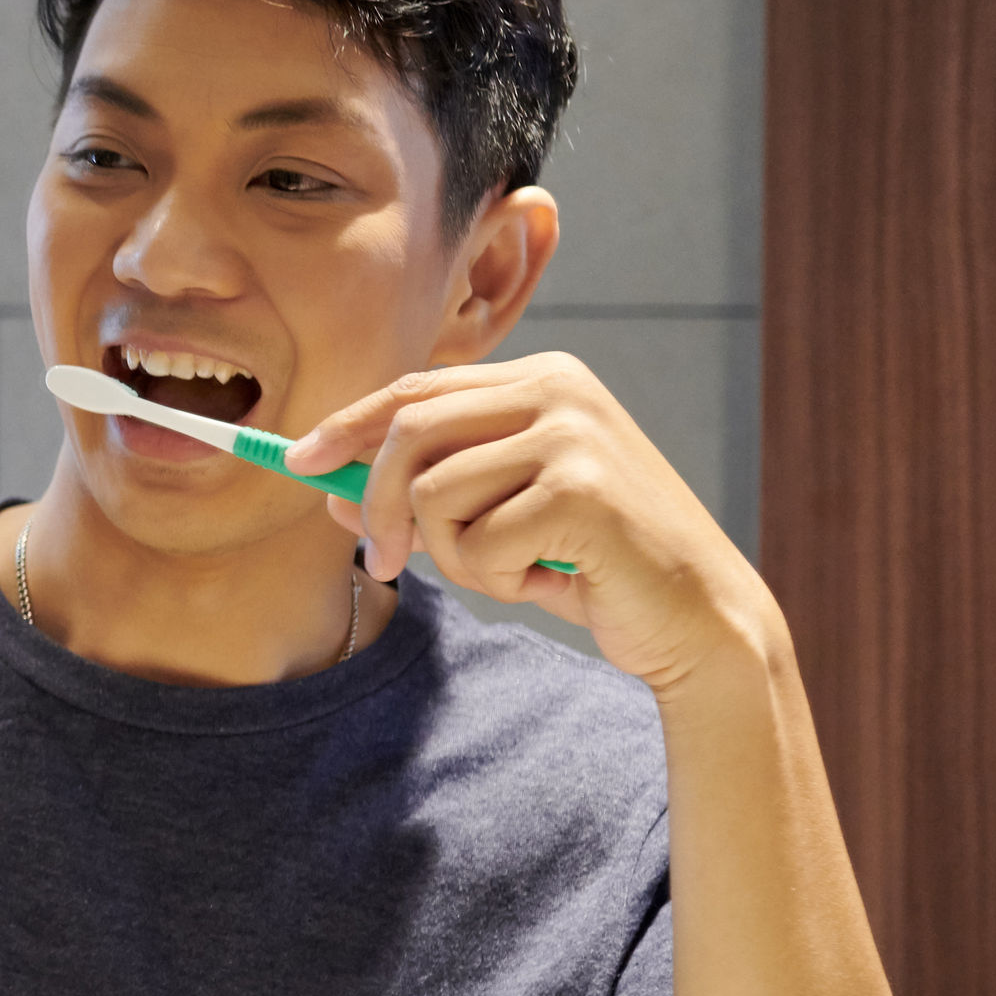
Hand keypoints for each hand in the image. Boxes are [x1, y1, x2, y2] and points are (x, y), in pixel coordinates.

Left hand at [282, 352, 777, 691]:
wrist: (699, 616)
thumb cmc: (595, 563)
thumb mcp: (500, 516)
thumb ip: (424, 492)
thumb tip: (323, 486)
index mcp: (544, 378)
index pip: (415, 391)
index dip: (347, 426)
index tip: (297, 462)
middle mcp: (560, 389)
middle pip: (408, 431)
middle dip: (379, 505)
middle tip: (386, 562)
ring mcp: (574, 433)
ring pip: (433, 493)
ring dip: (457, 555)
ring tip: (516, 568)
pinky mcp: (581, 489)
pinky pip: (476, 542)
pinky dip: (496, 579)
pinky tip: (552, 579)